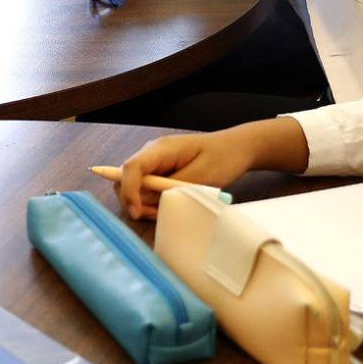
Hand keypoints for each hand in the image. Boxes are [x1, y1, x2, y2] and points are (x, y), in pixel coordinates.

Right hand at [115, 118, 307, 219]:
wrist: (237, 148)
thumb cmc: (223, 158)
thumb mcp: (201, 177)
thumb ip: (173, 188)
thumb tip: (148, 201)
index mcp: (160, 149)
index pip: (131, 167)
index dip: (128, 191)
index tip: (136, 212)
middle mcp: (152, 155)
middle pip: (125, 179)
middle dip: (135, 201)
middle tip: (156, 215)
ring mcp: (154, 164)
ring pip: (134, 188)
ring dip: (144, 204)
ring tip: (165, 212)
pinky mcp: (160, 174)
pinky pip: (146, 190)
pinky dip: (152, 203)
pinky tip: (167, 207)